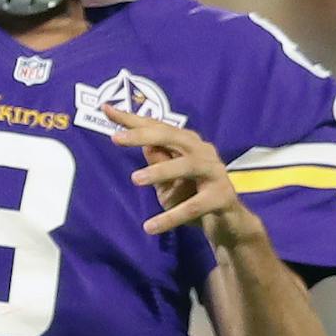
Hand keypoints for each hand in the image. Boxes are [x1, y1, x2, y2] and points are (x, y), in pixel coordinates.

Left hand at [103, 104, 264, 246]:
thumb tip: (136, 139)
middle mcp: (202, 151)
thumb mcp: (167, 179)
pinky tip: (150, 227)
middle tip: (116, 139)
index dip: (131, 119)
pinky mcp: (223, 197)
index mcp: (187, 143)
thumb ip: (155, 159)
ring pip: (187, 166)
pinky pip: (195, 206)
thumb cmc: (193, 196)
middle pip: (172, 136)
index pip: (157, 127)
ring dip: (160, 171)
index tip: (106, 109)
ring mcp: (215, 172)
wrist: (229, 224)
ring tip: (135, 179)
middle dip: (143, 135)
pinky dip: (172, 217)